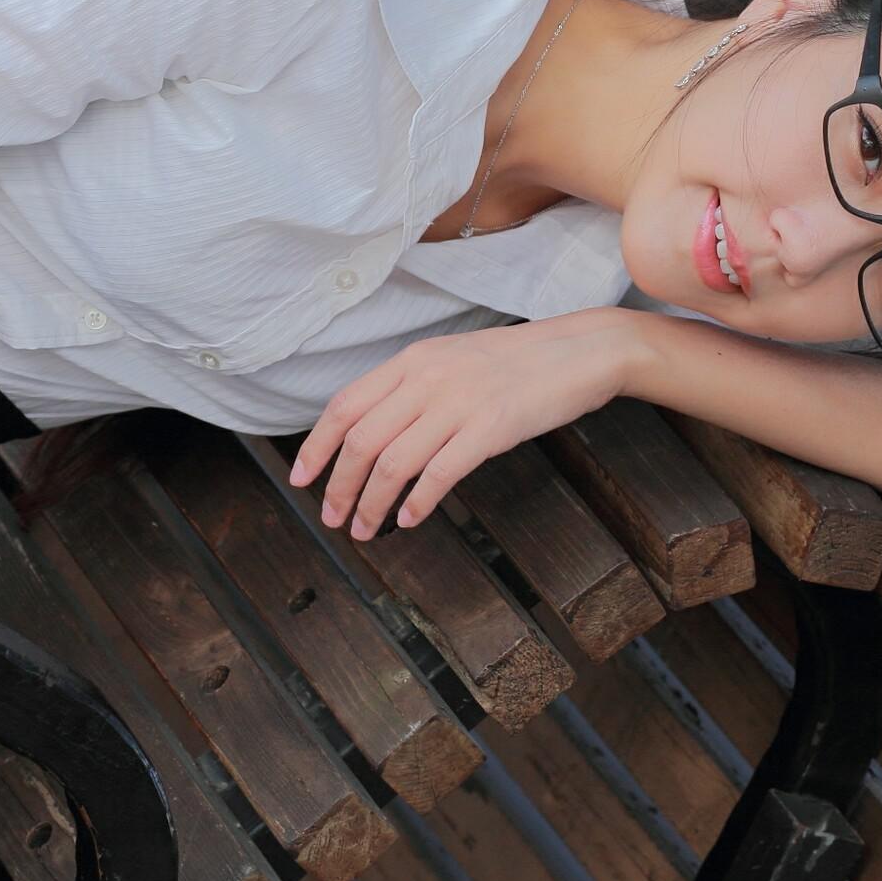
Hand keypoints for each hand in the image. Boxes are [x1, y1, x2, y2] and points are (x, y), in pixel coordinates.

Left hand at [290, 307, 636, 539]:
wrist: (580, 351)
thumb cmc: (517, 361)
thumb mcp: (452, 359)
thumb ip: (411, 387)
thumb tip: (371, 432)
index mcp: (412, 359)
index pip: (345, 405)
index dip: (316, 446)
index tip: (301, 478)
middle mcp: (427, 377)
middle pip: (361, 440)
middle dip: (338, 486)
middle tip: (333, 517)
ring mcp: (458, 402)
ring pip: (393, 463)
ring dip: (371, 504)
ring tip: (365, 529)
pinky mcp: (490, 429)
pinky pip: (439, 473)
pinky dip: (417, 502)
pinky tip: (409, 519)